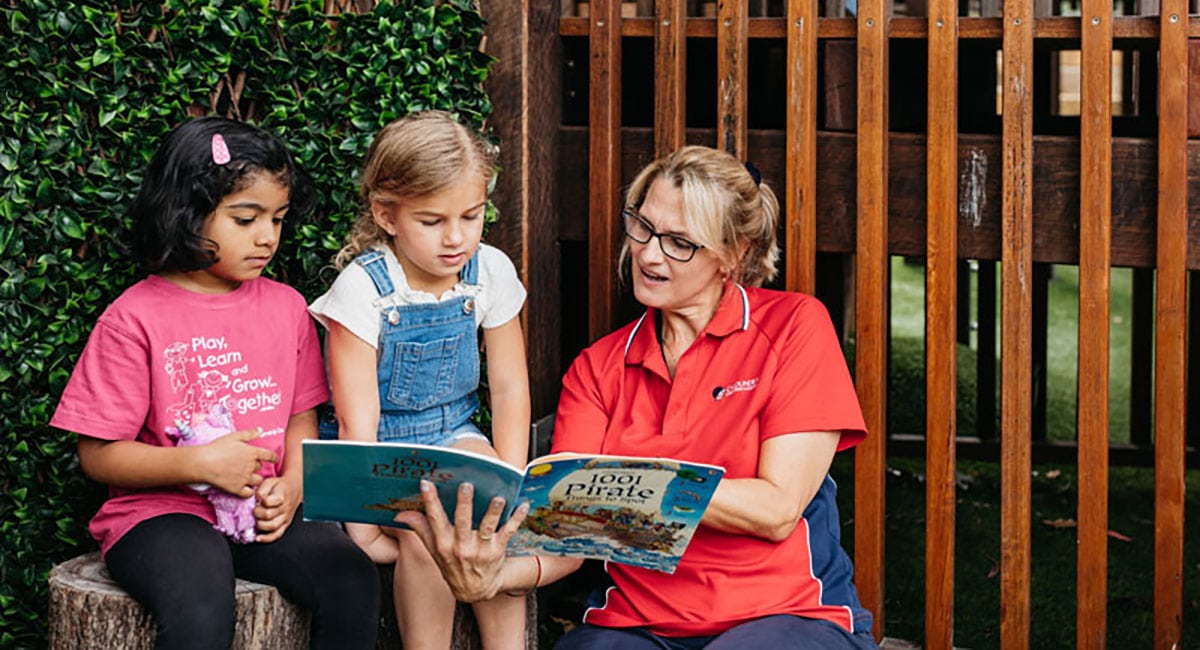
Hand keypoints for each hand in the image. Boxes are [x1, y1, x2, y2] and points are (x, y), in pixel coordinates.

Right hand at [194, 428, 277, 496]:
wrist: (203, 463)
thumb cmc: (217, 448)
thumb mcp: (234, 437)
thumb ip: (249, 434)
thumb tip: (261, 430)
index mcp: (252, 452)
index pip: (269, 456)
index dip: (273, 458)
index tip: (274, 459)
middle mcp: (251, 466)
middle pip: (259, 468)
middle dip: (254, 466)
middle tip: (244, 465)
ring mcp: (245, 478)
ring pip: (257, 480)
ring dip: (253, 479)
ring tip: (245, 477)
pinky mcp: (237, 489)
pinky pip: (249, 493)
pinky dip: (249, 492)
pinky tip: (244, 489)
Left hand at [253, 475, 299, 542]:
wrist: (294, 489)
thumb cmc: (279, 486)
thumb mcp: (270, 482)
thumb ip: (262, 489)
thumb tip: (256, 498)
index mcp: (281, 496)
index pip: (268, 502)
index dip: (260, 501)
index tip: (257, 499)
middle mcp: (285, 508)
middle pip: (268, 515)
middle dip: (257, 513)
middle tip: (254, 510)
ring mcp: (285, 518)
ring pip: (272, 526)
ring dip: (260, 525)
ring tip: (256, 520)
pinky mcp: (285, 525)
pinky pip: (277, 535)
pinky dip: (267, 538)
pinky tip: (258, 538)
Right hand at [393, 480, 529, 602]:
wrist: (475, 591)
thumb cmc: (453, 565)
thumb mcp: (434, 551)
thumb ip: (420, 529)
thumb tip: (401, 514)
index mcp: (444, 544)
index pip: (435, 520)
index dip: (430, 501)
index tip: (426, 484)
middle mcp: (461, 547)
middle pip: (463, 522)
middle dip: (464, 504)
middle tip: (466, 486)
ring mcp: (481, 550)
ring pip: (488, 528)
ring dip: (493, 513)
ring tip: (497, 498)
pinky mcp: (498, 551)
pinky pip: (509, 532)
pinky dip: (516, 519)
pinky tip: (522, 505)